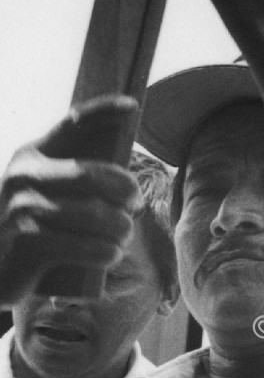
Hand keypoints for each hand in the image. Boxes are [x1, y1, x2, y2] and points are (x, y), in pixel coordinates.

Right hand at [0, 98, 139, 306]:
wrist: (0, 272)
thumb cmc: (39, 228)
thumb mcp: (53, 192)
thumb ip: (81, 174)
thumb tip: (128, 168)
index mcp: (31, 156)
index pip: (71, 123)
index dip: (103, 110)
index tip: (132, 105)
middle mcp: (21, 177)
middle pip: (91, 174)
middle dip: (125, 192)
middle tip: (136, 206)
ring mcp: (19, 209)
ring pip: (94, 214)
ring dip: (121, 229)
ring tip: (123, 237)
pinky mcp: (24, 244)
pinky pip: (84, 245)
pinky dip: (106, 252)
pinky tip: (112, 255)